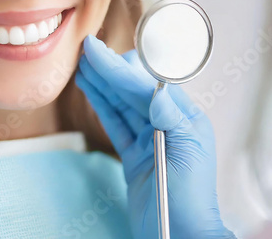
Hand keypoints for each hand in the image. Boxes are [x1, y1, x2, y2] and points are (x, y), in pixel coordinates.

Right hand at [75, 35, 235, 238]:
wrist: (178, 233)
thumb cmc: (189, 196)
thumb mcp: (187, 152)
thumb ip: (171, 118)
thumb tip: (156, 90)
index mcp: (182, 117)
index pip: (146, 85)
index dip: (120, 68)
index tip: (97, 50)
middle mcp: (164, 122)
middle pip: (131, 89)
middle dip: (108, 70)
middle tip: (85, 50)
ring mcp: (146, 136)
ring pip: (119, 103)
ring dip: (101, 83)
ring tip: (82, 65)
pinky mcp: (131, 152)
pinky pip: (114, 122)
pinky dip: (101, 104)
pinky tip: (89, 89)